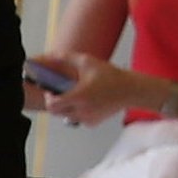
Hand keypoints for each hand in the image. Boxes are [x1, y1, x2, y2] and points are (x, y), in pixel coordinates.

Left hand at [24, 53, 146, 119]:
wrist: (129, 90)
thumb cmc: (110, 76)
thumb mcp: (88, 62)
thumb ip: (67, 57)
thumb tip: (52, 54)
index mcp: (79, 96)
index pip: (53, 105)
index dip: (48, 98)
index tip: (50, 91)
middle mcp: (82, 111)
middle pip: (56, 112)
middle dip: (55, 103)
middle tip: (58, 93)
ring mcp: (87, 119)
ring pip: (66, 117)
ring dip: (64, 108)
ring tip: (72, 96)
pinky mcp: (92, 123)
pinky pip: (77, 120)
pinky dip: (76, 113)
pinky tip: (83, 102)